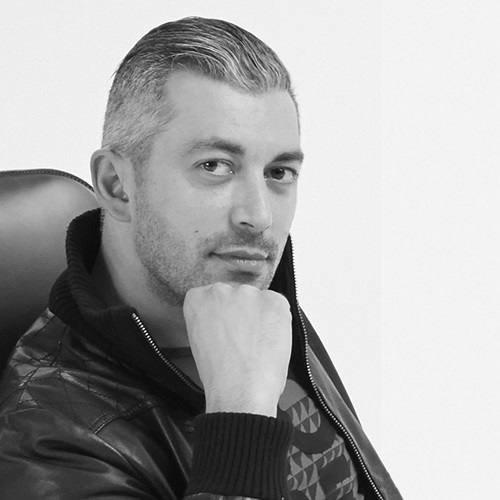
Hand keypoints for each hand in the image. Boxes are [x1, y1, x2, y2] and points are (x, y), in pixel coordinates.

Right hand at [183, 283, 291, 417]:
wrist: (240, 391)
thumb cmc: (220, 375)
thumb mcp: (199, 340)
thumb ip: (210, 319)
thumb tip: (225, 318)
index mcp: (197, 299)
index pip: (211, 296)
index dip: (222, 314)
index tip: (226, 327)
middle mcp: (220, 290)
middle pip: (236, 295)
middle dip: (242, 312)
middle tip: (244, 337)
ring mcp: (248, 293)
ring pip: (258, 300)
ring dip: (260, 315)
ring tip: (259, 342)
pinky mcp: (273, 301)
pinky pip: (278, 305)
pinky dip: (278, 320)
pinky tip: (271, 339)